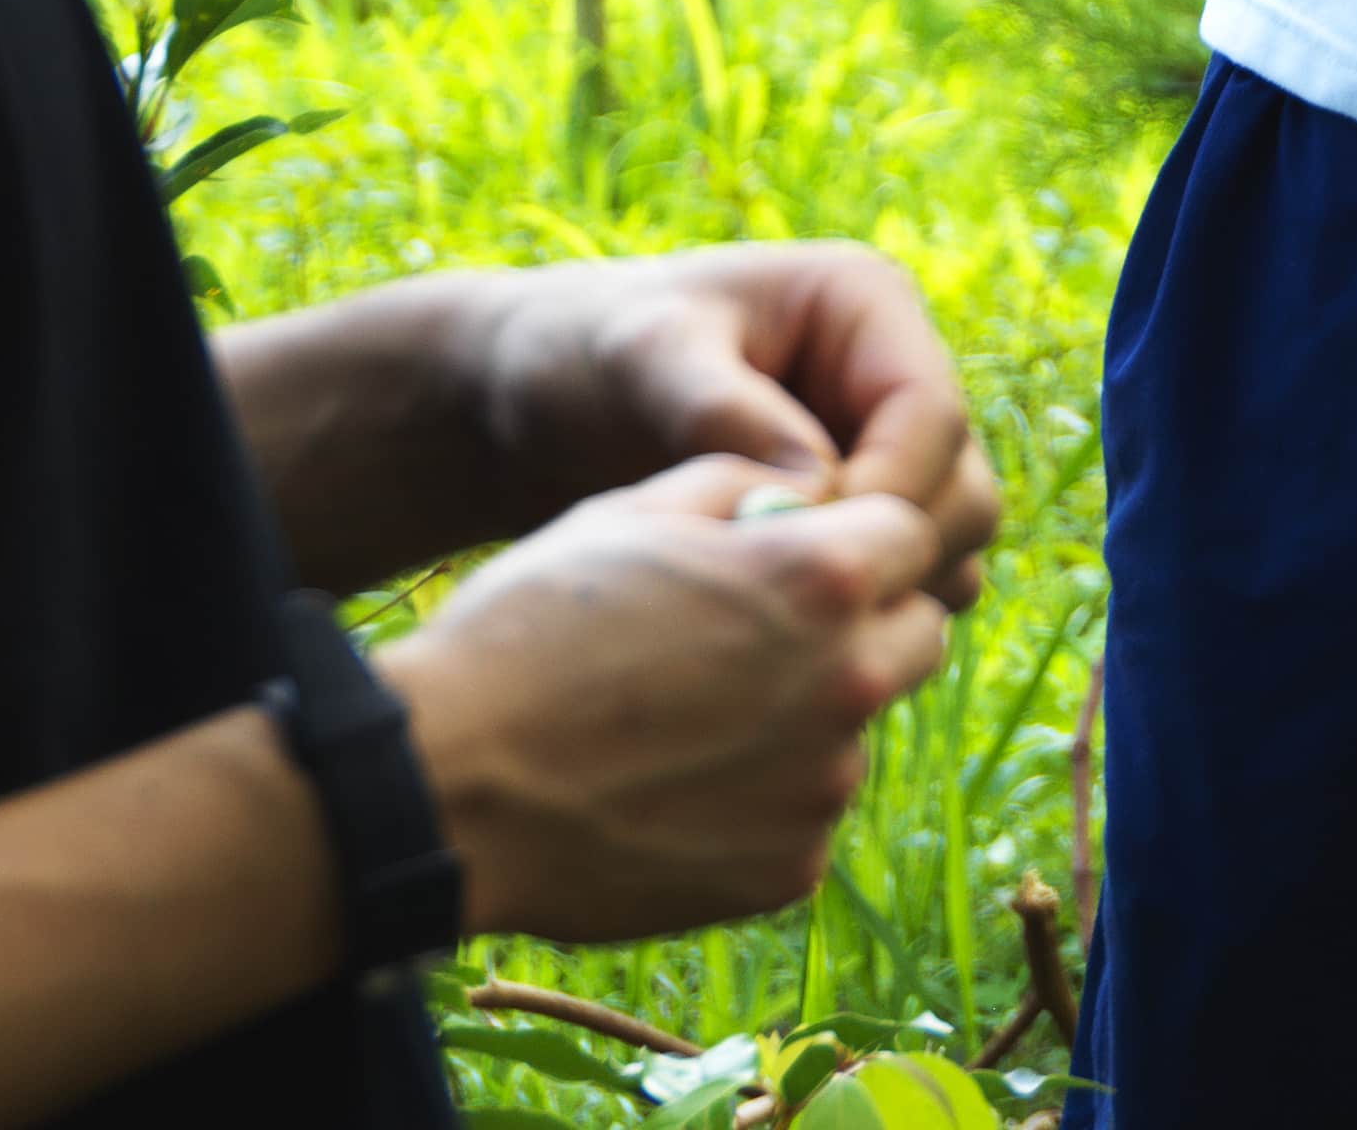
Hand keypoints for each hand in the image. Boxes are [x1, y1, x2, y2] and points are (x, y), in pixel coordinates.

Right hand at [376, 458, 956, 942]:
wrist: (443, 790)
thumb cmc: (527, 632)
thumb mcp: (633, 511)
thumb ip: (746, 484)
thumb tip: (802, 494)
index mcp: (823, 578)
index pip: (911, 534)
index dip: (861, 534)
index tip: (810, 549)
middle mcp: (848, 682)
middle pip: (913, 633)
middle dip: (863, 623)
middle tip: (763, 633)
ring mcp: (821, 788)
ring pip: (854, 729)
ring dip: (805, 717)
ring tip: (689, 721)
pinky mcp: (785, 872)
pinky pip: (803, 816)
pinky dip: (760, 802)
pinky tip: (670, 790)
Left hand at [469, 250, 999, 606]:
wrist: (530, 401)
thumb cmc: (580, 353)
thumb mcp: (642, 360)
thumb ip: (723, 414)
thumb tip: (816, 490)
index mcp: (866, 308)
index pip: (932, 415)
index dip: (885, 495)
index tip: (797, 557)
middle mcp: (893, 376)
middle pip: (962, 487)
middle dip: (892, 552)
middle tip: (793, 609)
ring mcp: (880, 449)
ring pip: (945, 544)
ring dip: (883, 592)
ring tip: (779, 627)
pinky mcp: (852, 513)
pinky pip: (900, 579)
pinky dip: (858, 614)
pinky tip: (774, 636)